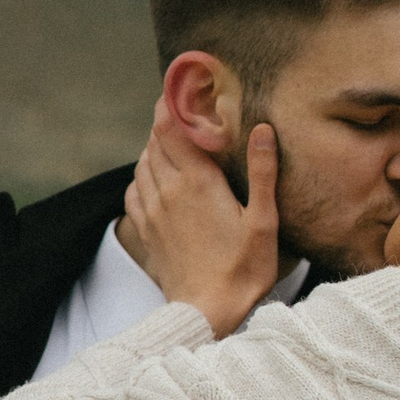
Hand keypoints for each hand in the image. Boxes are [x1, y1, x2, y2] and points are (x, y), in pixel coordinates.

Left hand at [124, 95, 279, 336]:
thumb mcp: (264, 221)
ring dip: (154, 146)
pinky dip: (143, 174)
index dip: (171, 102)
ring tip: (171, 140)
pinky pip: (135, 189)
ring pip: (143, 162)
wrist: (205, 312)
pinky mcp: (146, 229)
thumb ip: (262, 173)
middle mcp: (168, 190)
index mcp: (197, 182)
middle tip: (180, 108)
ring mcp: (152, 210)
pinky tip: (156, 178)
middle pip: (155, 140)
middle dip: (165, 120)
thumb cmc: (242, 270)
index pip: (172, 127)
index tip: (179, 86)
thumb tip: (263, 129)